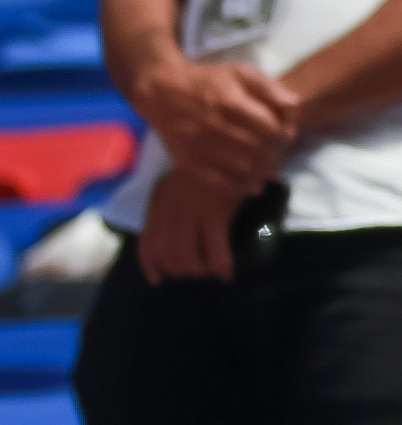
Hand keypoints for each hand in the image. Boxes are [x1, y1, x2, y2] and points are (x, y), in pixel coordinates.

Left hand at [136, 166, 241, 282]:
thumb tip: (176, 238)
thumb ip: (173, 206)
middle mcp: (169, 208)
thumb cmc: (210, 165)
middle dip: (180, 270)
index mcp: (159, 201)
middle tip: (197, 272)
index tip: (158, 280)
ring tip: (212, 270)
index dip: (150, 266)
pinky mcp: (215, 212)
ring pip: (185, 255)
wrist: (231, 144)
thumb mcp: (181, 184)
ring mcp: (191, 210)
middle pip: (165, 253)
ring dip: (198, 269)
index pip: (146, 242)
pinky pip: (214, 249)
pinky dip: (220, 264)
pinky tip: (227, 271)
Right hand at [138, 53, 298, 187]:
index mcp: (230, 103)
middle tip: (278, 153)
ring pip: (243, 169)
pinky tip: (253, 185)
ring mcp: (200, 147)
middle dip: (276, 154)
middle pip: (259, 150)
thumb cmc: (207, 81)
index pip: (270, 129)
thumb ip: (269, 88)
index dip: (284, 135)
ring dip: (263, 172)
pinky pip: (219, 183)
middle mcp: (215, 127)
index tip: (286, 135)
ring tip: (269, 167)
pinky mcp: (188, 162)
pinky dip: (241, 187)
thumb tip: (294, 104)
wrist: (161, 91)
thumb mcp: (239, 73)